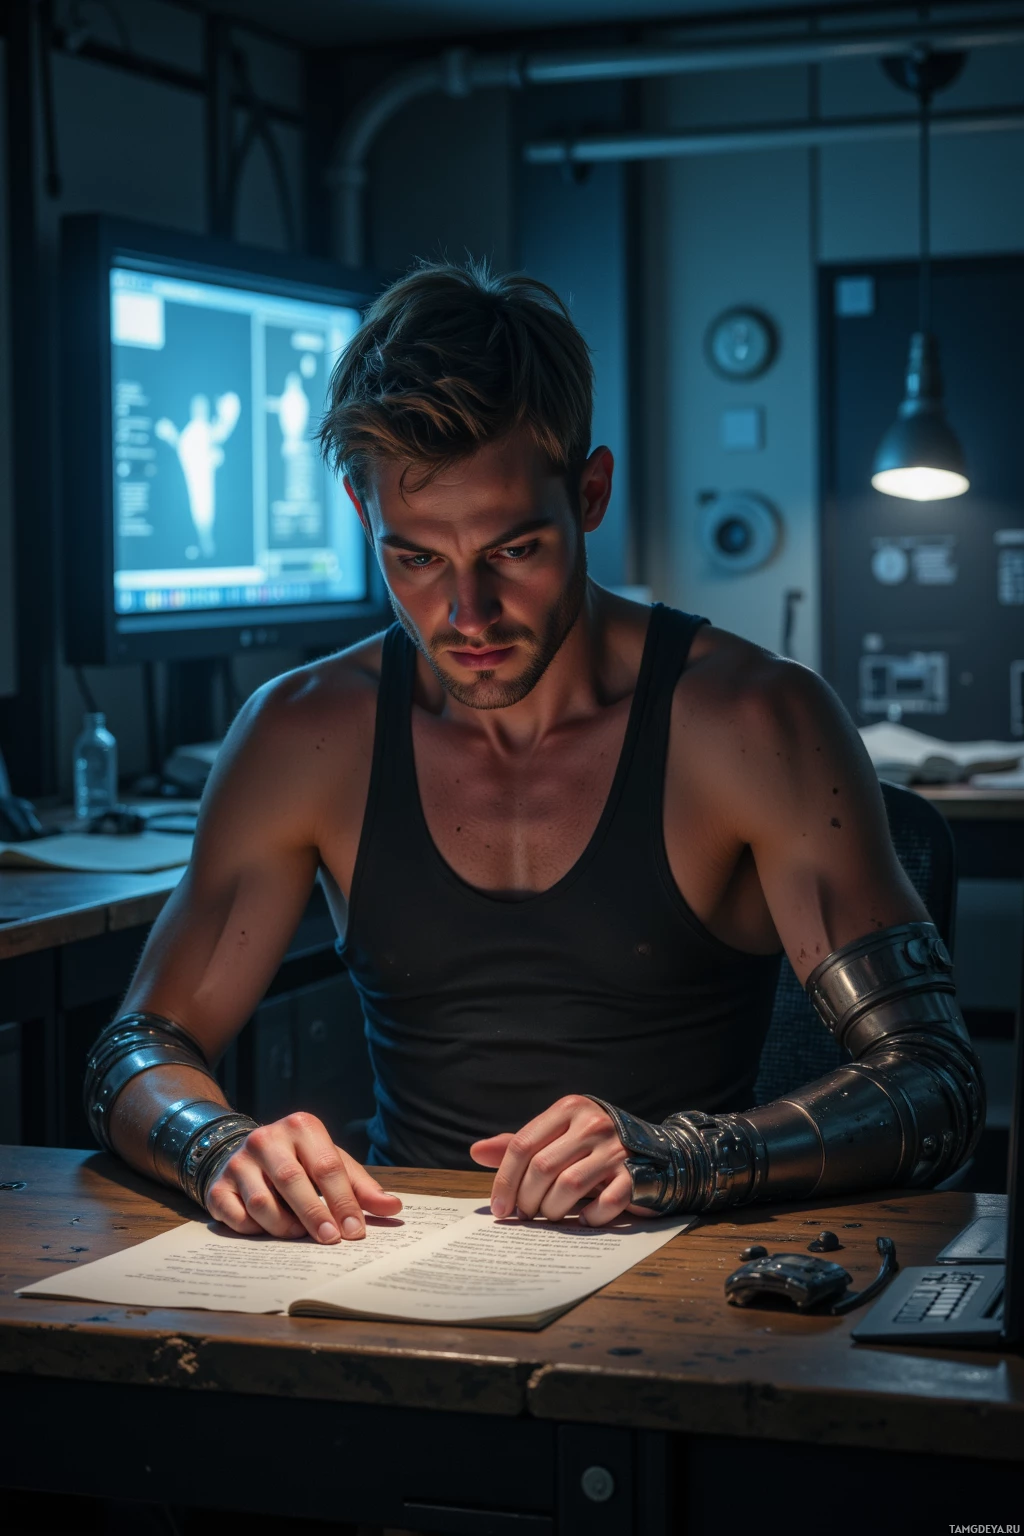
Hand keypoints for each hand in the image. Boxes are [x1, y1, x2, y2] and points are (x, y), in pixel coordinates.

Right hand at [206, 1111, 401, 1241]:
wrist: (244, 1154)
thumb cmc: (299, 1161)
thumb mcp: (332, 1164)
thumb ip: (361, 1187)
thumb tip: (394, 1207)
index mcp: (302, 1127)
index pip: (327, 1166)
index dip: (343, 1201)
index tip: (355, 1231)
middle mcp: (267, 1138)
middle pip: (292, 1181)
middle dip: (315, 1215)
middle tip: (331, 1240)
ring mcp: (238, 1161)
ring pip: (262, 1202)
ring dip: (284, 1226)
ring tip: (298, 1234)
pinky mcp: (218, 1186)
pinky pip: (237, 1217)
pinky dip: (254, 1230)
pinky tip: (266, 1230)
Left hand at [470, 1094, 652, 1225]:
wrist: (653, 1147)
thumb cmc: (591, 1145)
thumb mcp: (556, 1137)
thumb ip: (519, 1146)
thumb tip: (476, 1152)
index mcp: (568, 1109)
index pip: (523, 1144)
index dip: (505, 1180)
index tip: (499, 1208)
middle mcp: (592, 1123)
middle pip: (543, 1167)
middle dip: (526, 1199)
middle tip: (524, 1215)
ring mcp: (617, 1148)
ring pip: (570, 1185)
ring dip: (553, 1210)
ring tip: (549, 1217)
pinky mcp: (637, 1173)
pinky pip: (608, 1202)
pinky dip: (591, 1216)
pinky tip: (583, 1219)